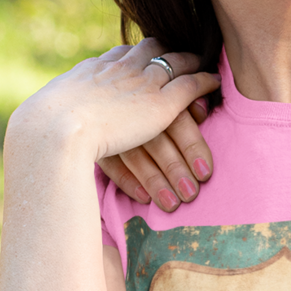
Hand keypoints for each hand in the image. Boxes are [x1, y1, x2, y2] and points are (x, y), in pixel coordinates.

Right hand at [10, 39, 219, 186]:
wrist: (55, 129)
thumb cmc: (45, 130)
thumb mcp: (50, 112)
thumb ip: (60, 110)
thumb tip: (47, 118)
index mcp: (94, 69)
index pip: (121, 53)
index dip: (137, 54)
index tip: (145, 54)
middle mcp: (120, 68)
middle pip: (151, 48)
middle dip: (167, 47)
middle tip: (181, 48)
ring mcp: (142, 82)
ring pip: (176, 62)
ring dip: (193, 60)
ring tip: (205, 60)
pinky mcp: (161, 102)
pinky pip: (191, 84)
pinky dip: (205, 80)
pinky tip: (215, 81)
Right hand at [97, 94, 214, 212]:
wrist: (85, 96)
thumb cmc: (140, 88)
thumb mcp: (167, 86)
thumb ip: (186, 100)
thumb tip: (201, 109)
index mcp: (154, 90)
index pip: (178, 120)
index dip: (193, 147)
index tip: (205, 172)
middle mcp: (131, 104)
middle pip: (157, 139)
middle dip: (175, 169)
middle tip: (191, 194)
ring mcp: (108, 120)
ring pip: (134, 153)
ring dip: (154, 180)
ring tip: (171, 204)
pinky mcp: (90, 136)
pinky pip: (110, 163)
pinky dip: (127, 180)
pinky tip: (144, 198)